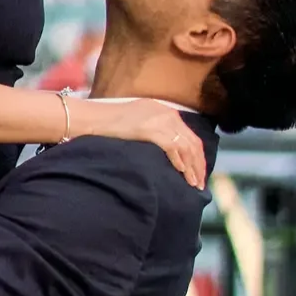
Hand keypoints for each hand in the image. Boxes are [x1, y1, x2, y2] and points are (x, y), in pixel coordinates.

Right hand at [77, 94, 207, 188]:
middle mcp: (167, 114)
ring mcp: (160, 121)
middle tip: (200, 182)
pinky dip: (180, 161)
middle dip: (199, 164)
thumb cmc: (111, 122)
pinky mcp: (151, 130)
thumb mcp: (139, 120)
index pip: (189, 135)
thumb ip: (155, 129)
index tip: (198, 171)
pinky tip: (182, 173)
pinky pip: (173, 148)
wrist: (94, 118)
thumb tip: (168, 147)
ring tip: (194, 184)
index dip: (196, 155)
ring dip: (192, 167)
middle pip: (192, 141)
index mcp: (165, 111)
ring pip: (186, 147)